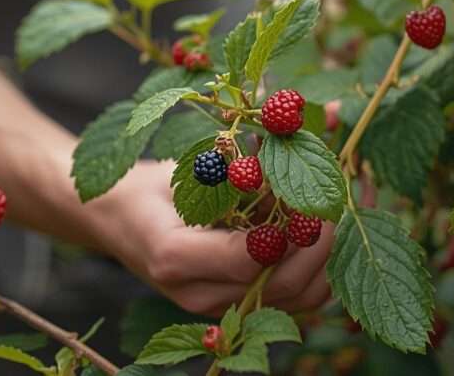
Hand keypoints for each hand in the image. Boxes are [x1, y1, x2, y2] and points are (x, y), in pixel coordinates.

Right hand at [94, 160, 332, 316]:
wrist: (118, 221)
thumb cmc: (149, 188)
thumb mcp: (180, 171)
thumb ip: (225, 172)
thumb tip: (281, 149)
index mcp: (174, 257)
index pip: (249, 257)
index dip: (290, 230)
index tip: (313, 198)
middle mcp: (199, 293)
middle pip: (282, 285)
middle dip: (319, 245)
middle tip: (335, 202)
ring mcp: (220, 305)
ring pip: (297, 299)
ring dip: (326, 260)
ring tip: (334, 215)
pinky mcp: (238, 303)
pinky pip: (293, 296)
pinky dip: (319, 269)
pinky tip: (324, 233)